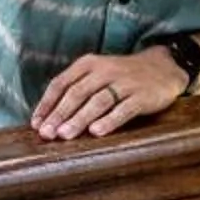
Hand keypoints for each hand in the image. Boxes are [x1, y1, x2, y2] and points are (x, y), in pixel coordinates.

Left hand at [30, 49, 188, 139]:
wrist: (164, 67)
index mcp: (88, 64)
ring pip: (97, 101)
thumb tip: (49, 117)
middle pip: (77, 93)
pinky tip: (97, 132)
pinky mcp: (142, 96)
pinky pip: (123, 109)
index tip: (36, 124)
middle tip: (47, 134)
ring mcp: (124, 83)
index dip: (47, 104)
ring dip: (79, 119)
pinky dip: (109, 120)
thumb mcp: (98, 73)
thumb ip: (76, 89)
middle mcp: (104, 71)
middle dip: (59, 115)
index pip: (61, 83)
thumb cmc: (122, 76)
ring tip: (65, 135)